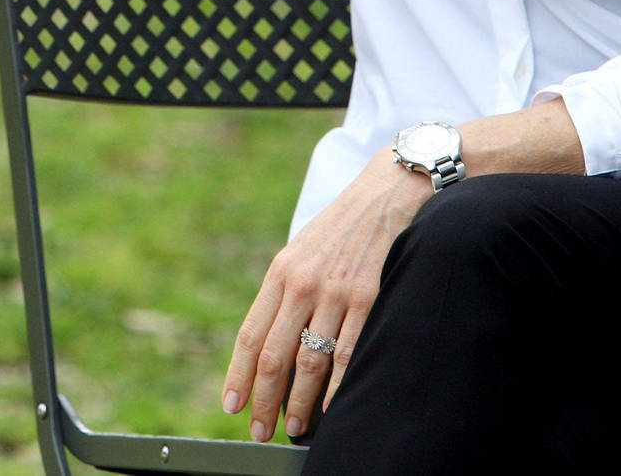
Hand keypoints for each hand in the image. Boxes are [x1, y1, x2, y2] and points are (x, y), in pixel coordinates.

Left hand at [221, 153, 433, 441]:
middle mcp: (303, 283)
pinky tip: (330, 409)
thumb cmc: (344, 227)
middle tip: (258, 430)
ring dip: (299, 401)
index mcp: (281, 272)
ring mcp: (336, 291)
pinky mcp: (369, 297)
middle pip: (275, 354)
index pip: (251, 333)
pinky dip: (336, 386)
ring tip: (293, 427)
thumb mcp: (304, 250)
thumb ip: (287, 291)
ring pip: (309, 359)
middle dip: (263, 398)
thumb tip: (273, 340)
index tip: (231, 405)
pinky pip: (348, 351)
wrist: (389, 191)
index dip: (239, 374)